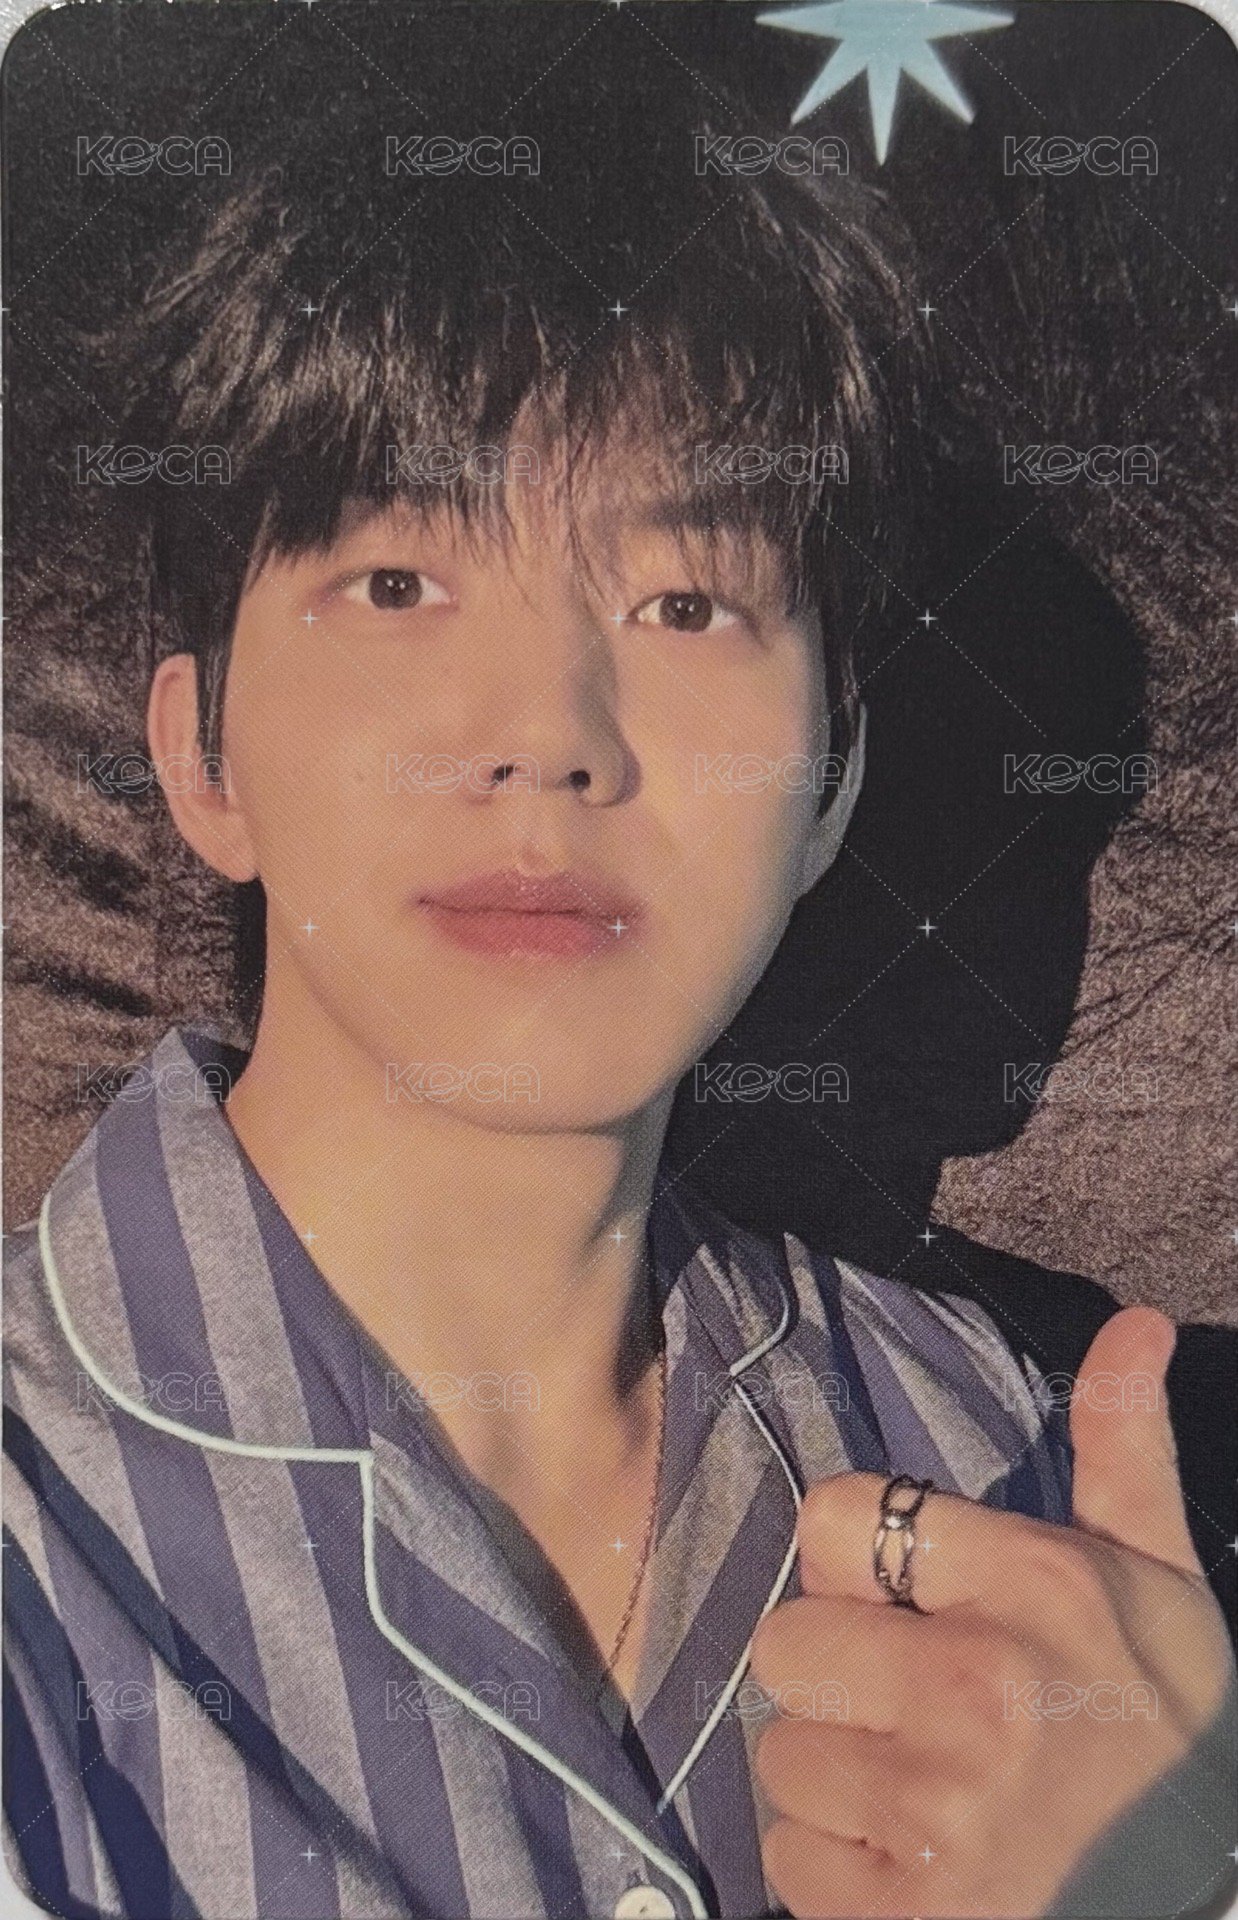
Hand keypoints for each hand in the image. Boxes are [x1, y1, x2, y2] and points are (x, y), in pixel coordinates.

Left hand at [749, 1308, 1234, 1917]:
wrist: (1213, 1915)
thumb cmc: (1165, 1735)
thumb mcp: (1160, 1582)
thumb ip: (1123, 1445)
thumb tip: (1138, 1319)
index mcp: (1034, 1585)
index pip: (832, 1517)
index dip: (853, 1562)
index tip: (904, 1602)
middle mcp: (977, 1687)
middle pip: (785, 1640)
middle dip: (835, 1675)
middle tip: (908, 1708)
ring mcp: (938, 1810)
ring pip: (781, 1756)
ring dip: (835, 1779)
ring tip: (922, 1793)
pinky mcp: (901, 1913)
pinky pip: (788, 1859)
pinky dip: (838, 1870)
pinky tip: (916, 1865)